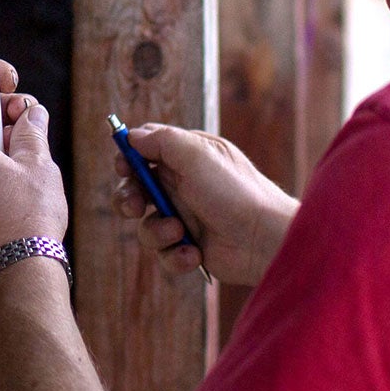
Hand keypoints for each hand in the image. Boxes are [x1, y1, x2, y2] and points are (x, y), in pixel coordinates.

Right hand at [111, 124, 298, 287]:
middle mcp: (183, 185)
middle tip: (134, 206)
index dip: (128, 158)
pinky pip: (164, 253)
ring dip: (157, 231)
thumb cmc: (235, 192)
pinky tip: (194, 253)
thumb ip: (162, 140)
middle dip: (127, 198)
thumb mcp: (197, 155)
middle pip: (136, 189)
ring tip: (179, 232)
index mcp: (187, 156)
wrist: (266, 239)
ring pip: (146, 225)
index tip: (123, 167)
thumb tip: (132, 136)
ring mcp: (186, 217)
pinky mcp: (190, 246)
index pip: (146, 150)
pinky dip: (175, 255)